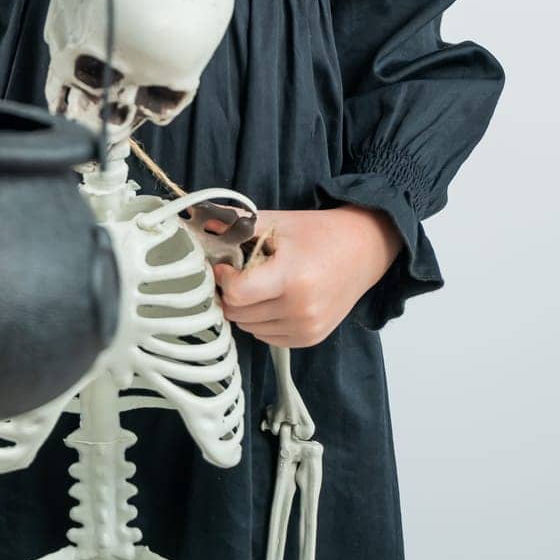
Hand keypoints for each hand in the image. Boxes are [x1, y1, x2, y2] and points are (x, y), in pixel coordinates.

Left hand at [211, 205, 403, 347]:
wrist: (363, 251)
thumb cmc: (316, 233)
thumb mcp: (277, 221)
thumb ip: (236, 223)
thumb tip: (197, 220)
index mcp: (291, 276)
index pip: (237, 294)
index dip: (224, 279)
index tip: (226, 265)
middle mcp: (300, 309)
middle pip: (239, 313)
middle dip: (230, 293)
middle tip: (238, 273)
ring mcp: (307, 328)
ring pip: (249, 328)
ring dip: (245, 309)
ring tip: (259, 284)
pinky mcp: (310, 339)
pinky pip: (267, 337)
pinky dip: (262, 321)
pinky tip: (273, 299)